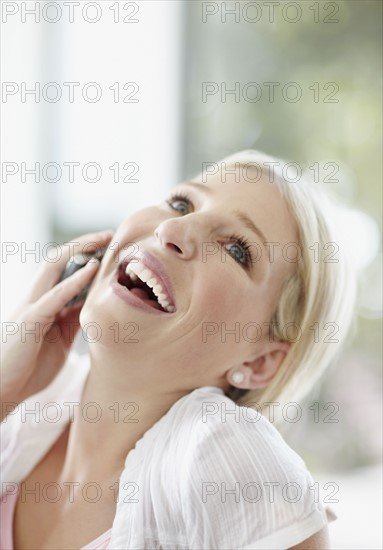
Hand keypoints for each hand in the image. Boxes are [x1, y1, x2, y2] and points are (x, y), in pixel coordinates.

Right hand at [1, 230, 112, 406]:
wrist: (3, 392)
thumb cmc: (29, 368)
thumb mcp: (60, 339)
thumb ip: (73, 320)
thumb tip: (93, 304)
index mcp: (42, 302)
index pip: (62, 269)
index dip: (84, 254)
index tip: (109, 246)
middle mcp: (35, 298)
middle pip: (57, 259)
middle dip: (83, 244)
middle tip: (109, 234)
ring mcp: (31, 307)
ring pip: (53, 267)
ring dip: (80, 251)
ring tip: (103, 241)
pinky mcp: (30, 321)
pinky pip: (55, 296)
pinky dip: (75, 280)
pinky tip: (93, 269)